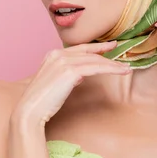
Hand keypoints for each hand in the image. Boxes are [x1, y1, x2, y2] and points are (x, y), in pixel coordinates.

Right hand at [10, 40, 130, 128]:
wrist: (30, 110)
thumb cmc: (42, 101)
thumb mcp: (55, 83)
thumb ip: (66, 75)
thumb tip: (80, 75)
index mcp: (52, 55)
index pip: (79, 48)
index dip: (96, 47)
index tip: (109, 46)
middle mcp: (58, 54)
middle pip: (89, 53)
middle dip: (107, 53)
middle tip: (121, 53)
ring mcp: (64, 62)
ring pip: (95, 60)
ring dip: (113, 64)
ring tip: (126, 68)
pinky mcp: (70, 72)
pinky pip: (96, 68)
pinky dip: (111, 69)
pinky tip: (121, 72)